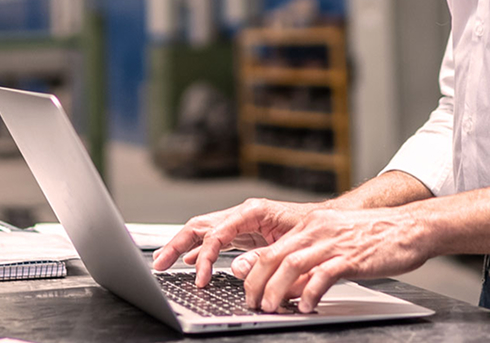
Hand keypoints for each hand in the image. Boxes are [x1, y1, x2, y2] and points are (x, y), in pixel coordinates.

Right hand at [150, 198, 315, 286]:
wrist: (329, 222)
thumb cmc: (314, 229)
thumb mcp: (290, 245)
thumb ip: (262, 257)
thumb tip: (235, 269)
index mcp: (252, 212)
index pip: (216, 233)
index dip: (204, 257)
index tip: (200, 278)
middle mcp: (242, 214)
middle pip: (200, 226)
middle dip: (176, 244)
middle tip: (159, 264)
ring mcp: (241, 222)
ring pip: (202, 231)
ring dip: (181, 245)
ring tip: (163, 261)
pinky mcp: (244, 233)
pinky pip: (214, 239)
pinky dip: (199, 249)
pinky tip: (189, 260)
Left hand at [233, 206, 429, 313]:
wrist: (411, 228)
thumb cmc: (376, 237)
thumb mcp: (337, 244)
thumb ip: (312, 263)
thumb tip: (289, 288)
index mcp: (312, 225)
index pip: (273, 248)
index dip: (255, 271)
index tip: (248, 290)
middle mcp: (318, 230)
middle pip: (275, 256)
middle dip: (258, 283)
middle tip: (253, 304)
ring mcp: (334, 242)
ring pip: (292, 264)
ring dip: (277, 289)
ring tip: (271, 308)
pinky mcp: (351, 256)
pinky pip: (323, 275)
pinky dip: (310, 292)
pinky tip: (306, 306)